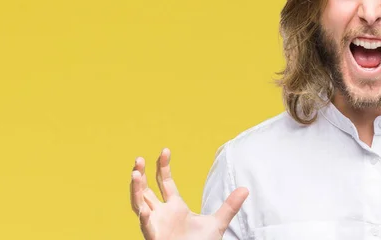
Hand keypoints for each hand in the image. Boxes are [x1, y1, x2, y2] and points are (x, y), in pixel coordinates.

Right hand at [130, 148, 248, 239]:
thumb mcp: (217, 223)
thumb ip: (229, 206)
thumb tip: (245, 189)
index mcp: (174, 207)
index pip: (164, 182)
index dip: (162, 166)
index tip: (165, 150)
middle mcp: (161, 213)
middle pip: (145, 190)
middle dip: (141, 174)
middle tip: (139, 159)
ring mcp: (155, 225)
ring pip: (139, 204)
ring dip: (135, 190)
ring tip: (135, 174)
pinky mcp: (155, 238)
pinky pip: (145, 227)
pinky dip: (143, 218)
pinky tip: (142, 208)